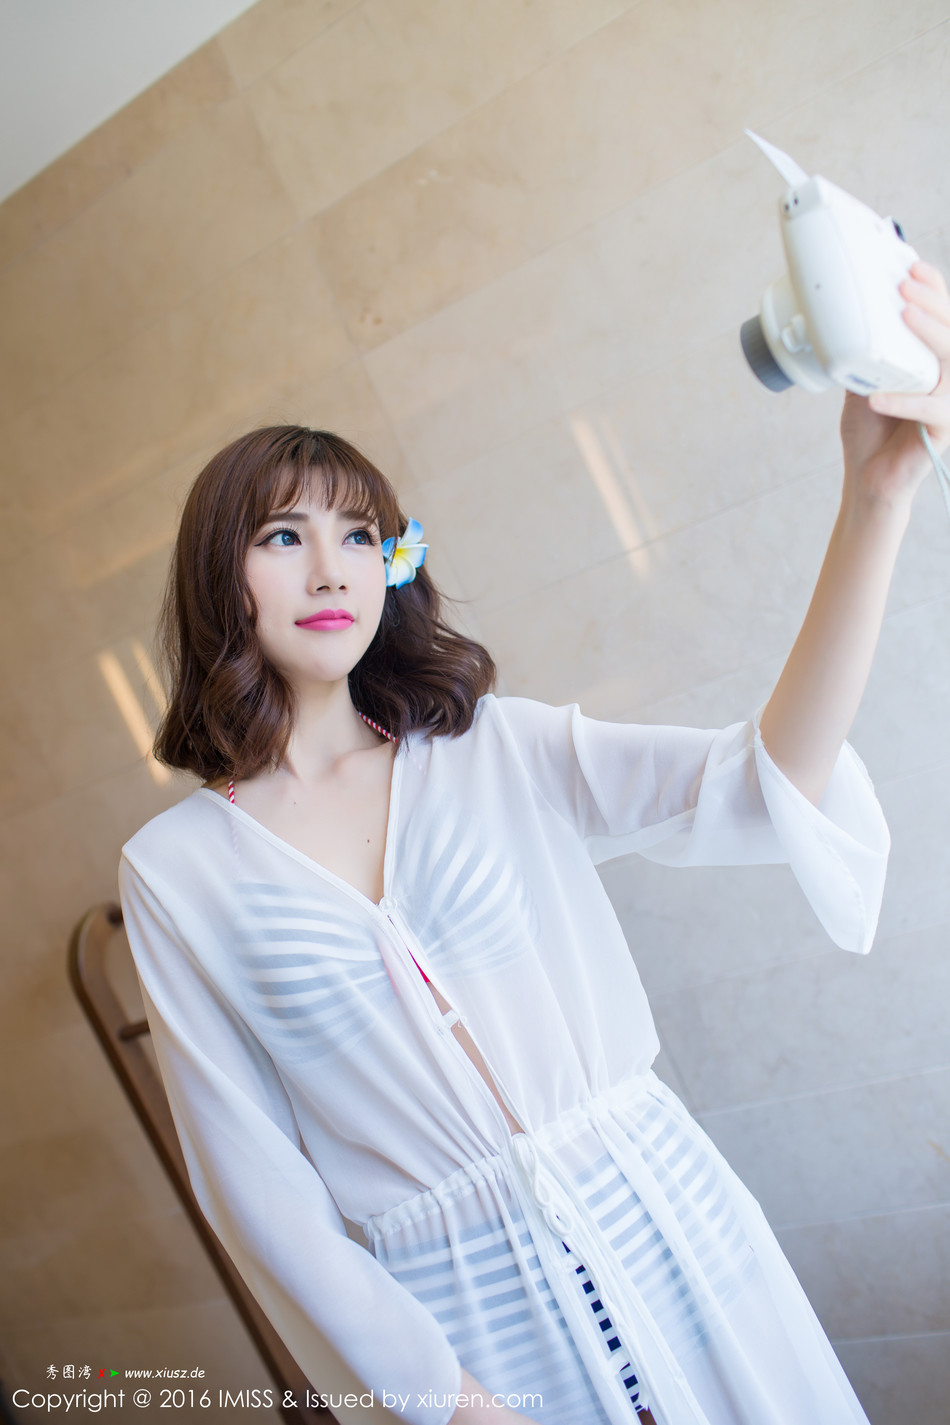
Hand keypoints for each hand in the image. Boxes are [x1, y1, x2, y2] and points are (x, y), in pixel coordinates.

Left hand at [838, 259, 949, 507]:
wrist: (867, 477)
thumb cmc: (871, 430)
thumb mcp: (860, 382)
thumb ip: (864, 354)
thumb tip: (848, 319)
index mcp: (931, 362)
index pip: (941, 319)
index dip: (933, 291)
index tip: (912, 267)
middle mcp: (946, 378)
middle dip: (932, 302)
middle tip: (905, 284)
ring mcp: (947, 403)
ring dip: (930, 334)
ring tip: (905, 315)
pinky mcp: (942, 430)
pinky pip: (931, 409)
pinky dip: (904, 401)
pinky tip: (878, 396)